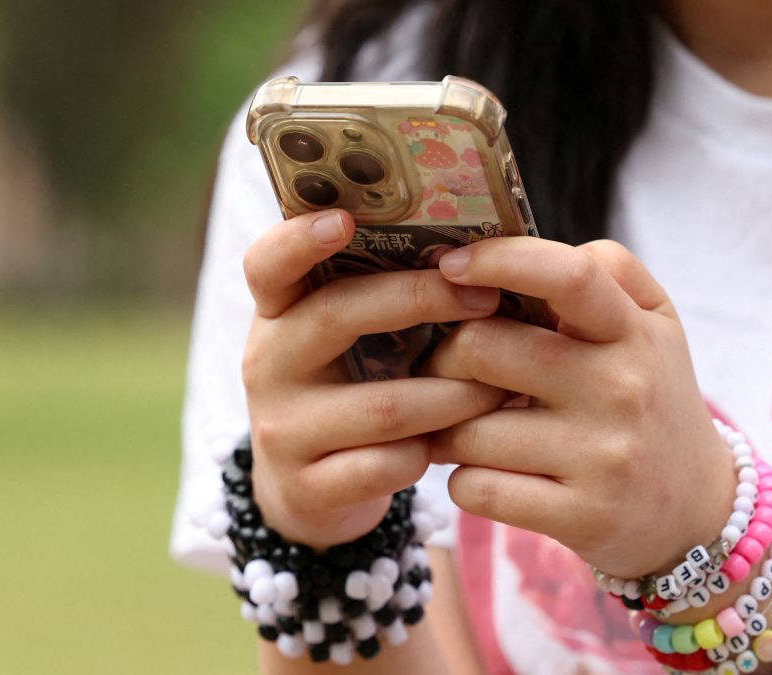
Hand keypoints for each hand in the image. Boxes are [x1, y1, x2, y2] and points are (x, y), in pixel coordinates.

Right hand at [240, 209, 510, 546]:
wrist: (309, 492)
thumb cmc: (351, 390)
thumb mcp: (350, 340)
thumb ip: (384, 294)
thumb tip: (479, 248)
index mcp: (278, 314)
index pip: (268, 265)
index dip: (299, 239)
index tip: (344, 219)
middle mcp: (268, 364)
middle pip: (337, 314)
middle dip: (421, 299)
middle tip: (487, 297)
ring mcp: (282, 429)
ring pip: (383, 406)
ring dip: (454, 393)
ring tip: (502, 385)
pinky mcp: (308, 488)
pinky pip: (388, 465)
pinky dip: (434, 450)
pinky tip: (463, 442)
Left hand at [426, 237, 735, 577]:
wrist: (697, 510)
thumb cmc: (653, 399)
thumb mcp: (655, 326)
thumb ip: (609, 270)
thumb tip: (531, 251)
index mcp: (634, 333)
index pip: (568, 275)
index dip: (498, 260)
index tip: (451, 266)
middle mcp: (622, 390)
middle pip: (483, 349)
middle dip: (445, 358)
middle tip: (447, 369)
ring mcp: (603, 457)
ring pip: (468, 429)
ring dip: (448, 428)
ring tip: (465, 428)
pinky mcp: (581, 517)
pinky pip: (476, 488)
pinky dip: (464, 480)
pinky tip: (486, 473)